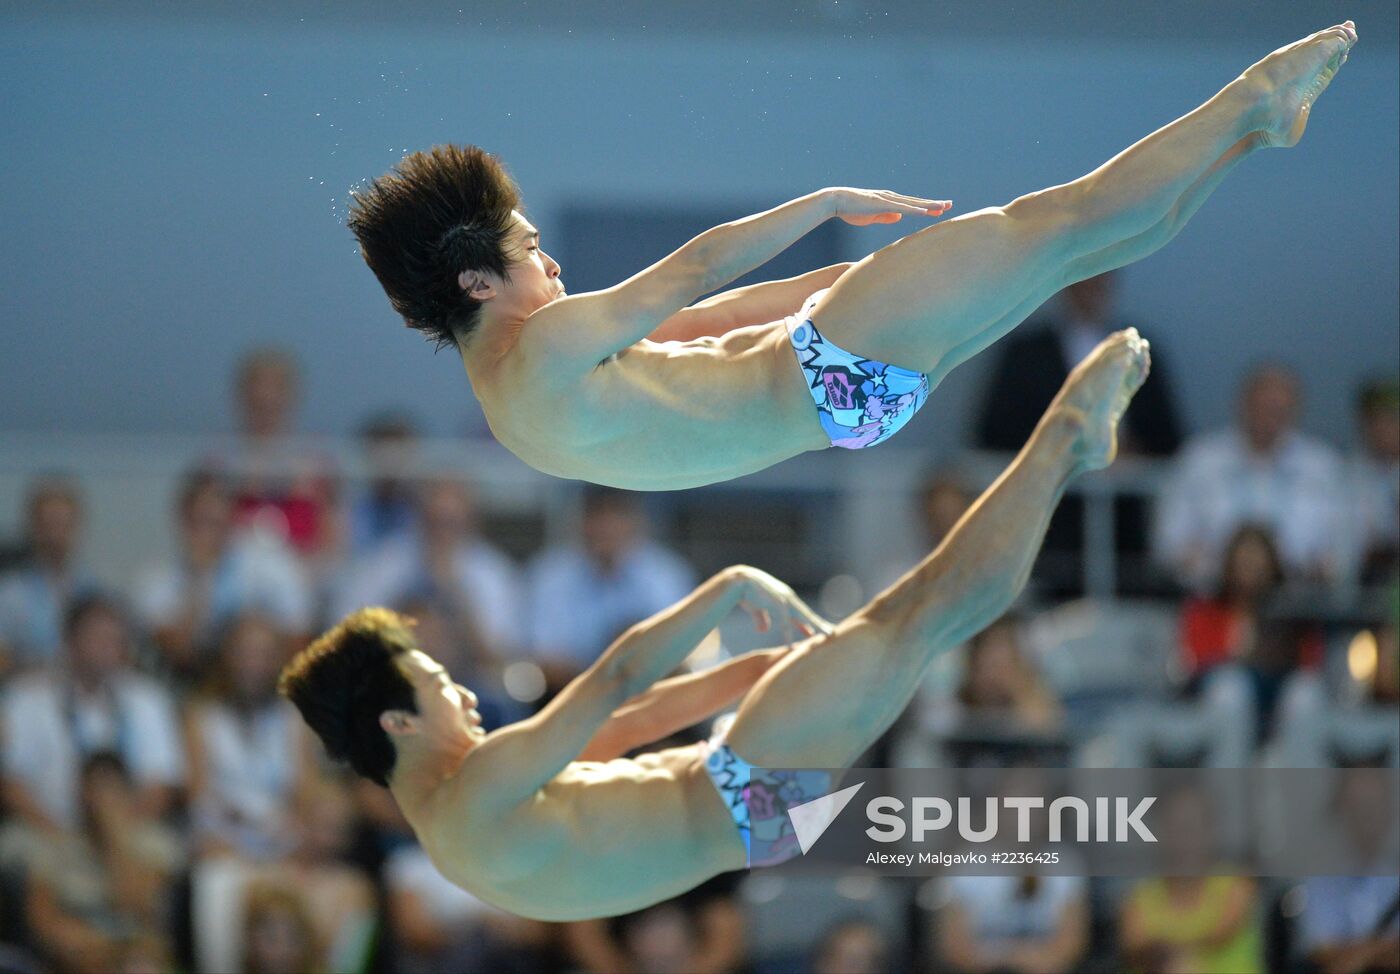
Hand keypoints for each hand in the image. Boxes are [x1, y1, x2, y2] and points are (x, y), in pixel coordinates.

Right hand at [728, 565, 833, 645]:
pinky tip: (791, 648)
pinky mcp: (779, 604)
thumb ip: (762, 619)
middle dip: (818, 624)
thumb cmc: (747, 592)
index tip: (812, 633)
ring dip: (814, 627)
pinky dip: (788, 636)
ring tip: (825, 636)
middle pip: (806, 614)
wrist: (739, 581)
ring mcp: (785, 601)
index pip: (799, 613)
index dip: (805, 623)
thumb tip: (765, 630)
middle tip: (831, 633)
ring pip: (802, 618)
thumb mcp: (756, 607)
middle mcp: (787, 599)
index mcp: (784, 598)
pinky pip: (786, 624)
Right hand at [826, 187, 951, 225]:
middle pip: (916, 202)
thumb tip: (899, 218)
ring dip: (928, 205)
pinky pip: (901, 208)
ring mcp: (887, 199)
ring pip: (912, 204)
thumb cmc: (851, 208)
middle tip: (950, 205)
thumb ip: (885, 216)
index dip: (926, 207)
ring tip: (943, 207)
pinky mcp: (882, 203)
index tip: (940, 209)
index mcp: (889, 202)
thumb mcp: (871, 216)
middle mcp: (891, 198)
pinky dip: (914, 210)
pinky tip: (925, 212)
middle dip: (933, 204)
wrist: (836, 200)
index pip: (912, 205)